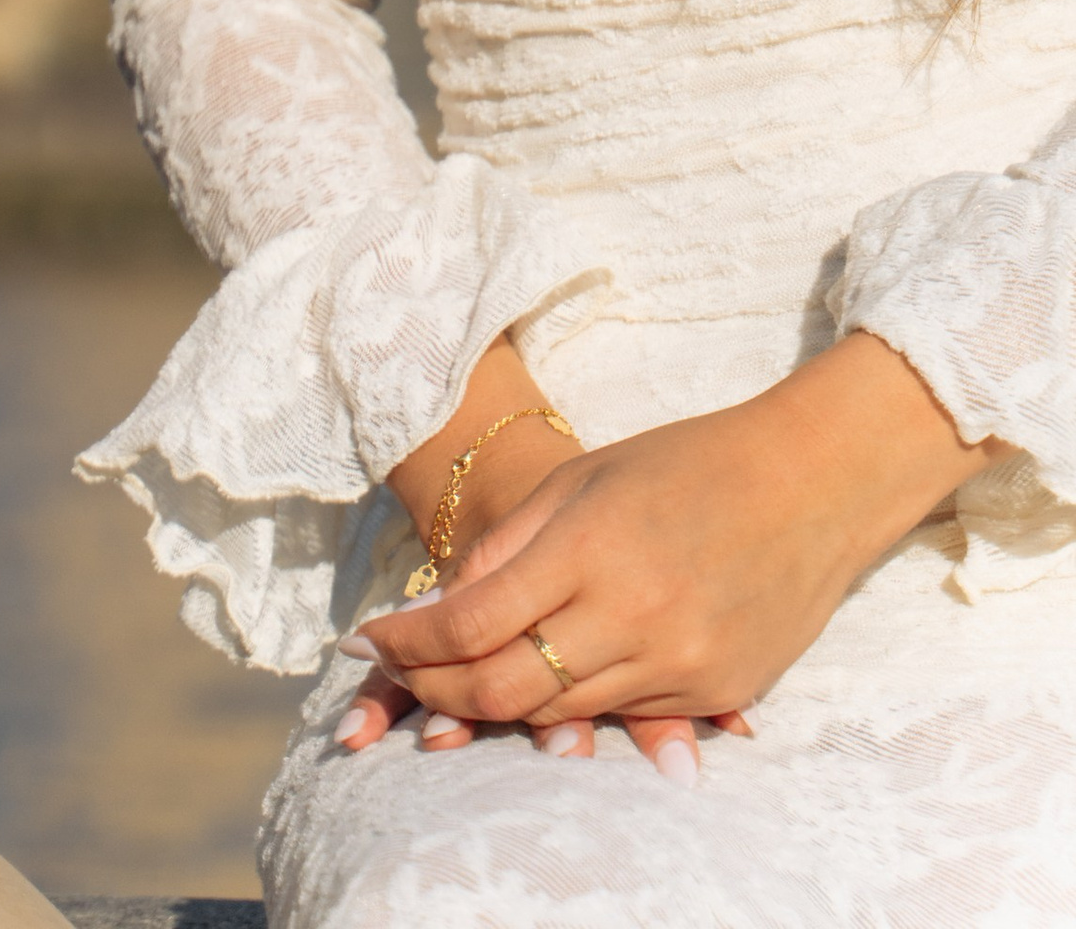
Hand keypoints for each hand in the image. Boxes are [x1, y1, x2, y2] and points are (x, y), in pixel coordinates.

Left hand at [344, 332, 983, 771]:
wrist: (812, 485)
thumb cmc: (687, 464)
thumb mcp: (583, 480)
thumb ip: (510, 546)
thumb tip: (439, 609)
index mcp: (588, 549)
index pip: (469, 624)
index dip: (406, 643)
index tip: (367, 637)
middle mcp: (632, 618)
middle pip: (503, 690)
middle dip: (434, 691)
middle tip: (398, 676)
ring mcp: (678, 666)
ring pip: (558, 716)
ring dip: (495, 707)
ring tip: (451, 687)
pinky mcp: (714, 696)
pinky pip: (621, 717)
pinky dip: (572, 706)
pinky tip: (544, 685)